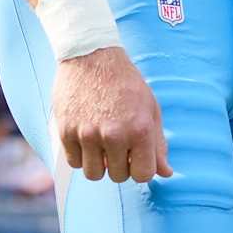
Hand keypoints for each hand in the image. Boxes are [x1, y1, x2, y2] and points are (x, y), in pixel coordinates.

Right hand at [54, 47, 170, 183]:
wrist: (92, 55)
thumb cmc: (125, 82)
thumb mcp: (150, 108)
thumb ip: (158, 143)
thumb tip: (166, 173)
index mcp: (139, 129)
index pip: (143, 175)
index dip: (140, 168)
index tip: (136, 157)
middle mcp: (114, 134)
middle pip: (118, 176)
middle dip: (120, 165)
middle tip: (117, 144)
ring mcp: (88, 134)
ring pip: (94, 174)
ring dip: (99, 163)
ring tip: (101, 143)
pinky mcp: (66, 131)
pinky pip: (74, 163)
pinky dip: (81, 155)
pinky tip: (86, 137)